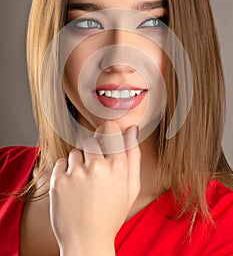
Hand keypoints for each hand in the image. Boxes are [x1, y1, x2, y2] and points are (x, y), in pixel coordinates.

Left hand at [49, 121, 140, 254]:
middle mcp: (97, 166)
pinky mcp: (59, 180)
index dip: (106, 133)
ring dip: (78, 163)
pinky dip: (65, 171)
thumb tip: (132, 130)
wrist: (86, 241)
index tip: (104, 139)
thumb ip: (133, 155)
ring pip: (76, 152)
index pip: (109, 130)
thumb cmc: (111, 214)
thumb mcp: (131, 187)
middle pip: (91, 140)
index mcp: (118, 166)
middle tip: (95, 172)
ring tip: (83, 184)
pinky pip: (61, 162)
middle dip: (92, 152)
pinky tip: (72, 188)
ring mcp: (77, 173)